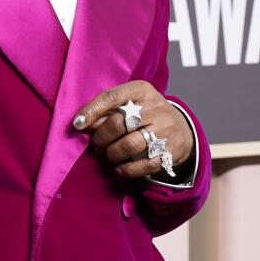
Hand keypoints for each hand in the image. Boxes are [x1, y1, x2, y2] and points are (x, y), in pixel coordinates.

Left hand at [71, 80, 193, 179]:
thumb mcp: (130, 102)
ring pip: (130, 145)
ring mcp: (166, 129)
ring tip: (109, 155)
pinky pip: (145, 165)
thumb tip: (81, 123)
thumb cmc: (145, 114)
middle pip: (118, 123)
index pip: (111, 97)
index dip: (92, 111)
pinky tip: (120, 168)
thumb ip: (107, 110)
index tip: (78, 124)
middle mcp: (155, 107)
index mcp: (141, 90)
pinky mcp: (172, 150)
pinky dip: (128, 170)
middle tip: (96, 146)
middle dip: (101, 138)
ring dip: (113, 154)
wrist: (181, 128)